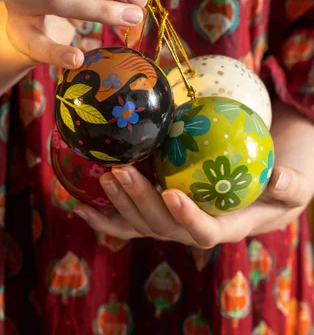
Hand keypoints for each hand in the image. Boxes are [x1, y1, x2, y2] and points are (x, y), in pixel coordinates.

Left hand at [73, 163, 310, 246]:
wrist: (254, 197)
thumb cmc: (274, 192)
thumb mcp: (293, 188)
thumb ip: (291, 186)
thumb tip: (280, 177)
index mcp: (224, 226)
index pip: (204, 231)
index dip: (188, 217)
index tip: (172, 194)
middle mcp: (192, 229)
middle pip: (161, 225)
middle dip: (139, 201)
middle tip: (119, 171)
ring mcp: (170, 225)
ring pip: (140, 223)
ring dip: (118, 203)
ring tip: (103, 175)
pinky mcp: (156, 216)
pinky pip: (126, 224)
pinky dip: (103, 219)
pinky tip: (79, 206)